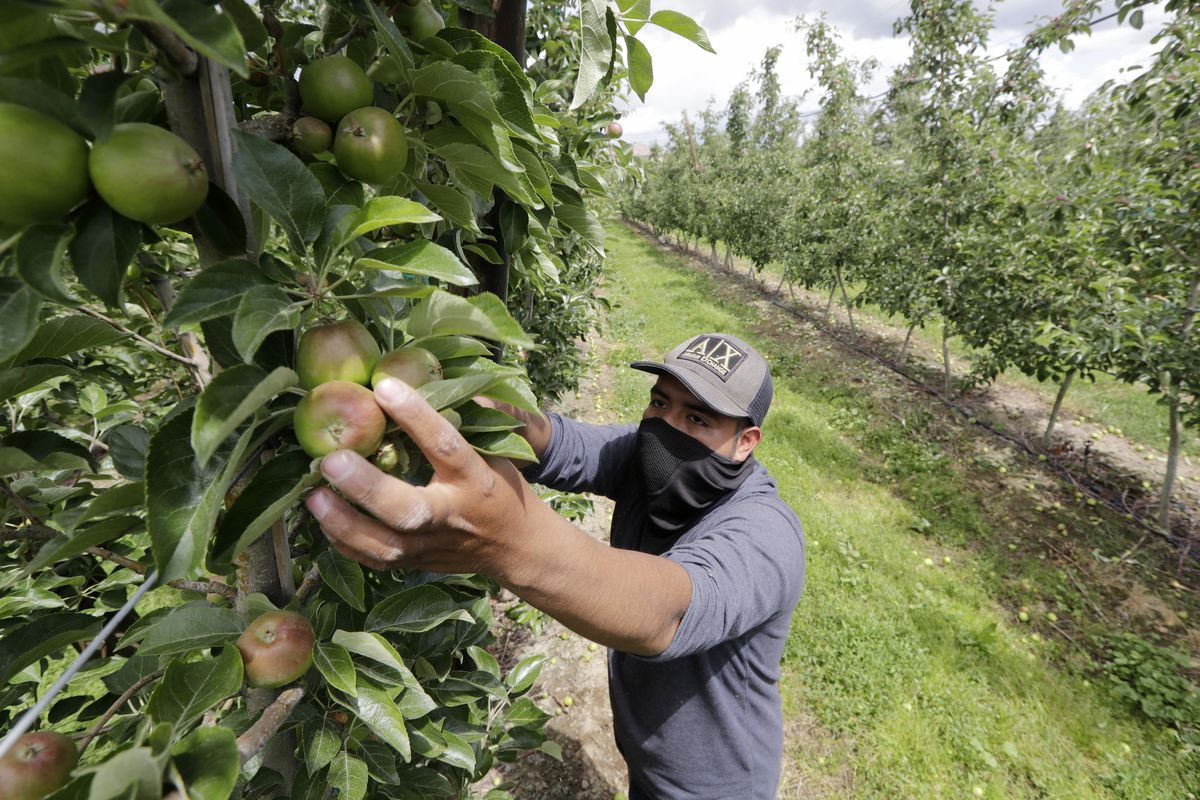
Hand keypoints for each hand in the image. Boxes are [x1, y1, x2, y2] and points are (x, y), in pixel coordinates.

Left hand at [304, 378, 553, 579]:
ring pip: (387, 545)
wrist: (515, 546)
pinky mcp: (417, 565)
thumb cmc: (499, 487)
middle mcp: (455, 516)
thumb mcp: (493, 452)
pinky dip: (346, 543)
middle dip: (367, 488)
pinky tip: (325, 519)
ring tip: (313, 498)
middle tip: (331, 460)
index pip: (446, 447)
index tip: (383, 387)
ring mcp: (434, 546)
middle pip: (409, 510)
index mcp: (476, 479)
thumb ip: (461, 423)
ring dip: (345, 523)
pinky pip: (377, 560)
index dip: (416, 417)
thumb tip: (419, 377)